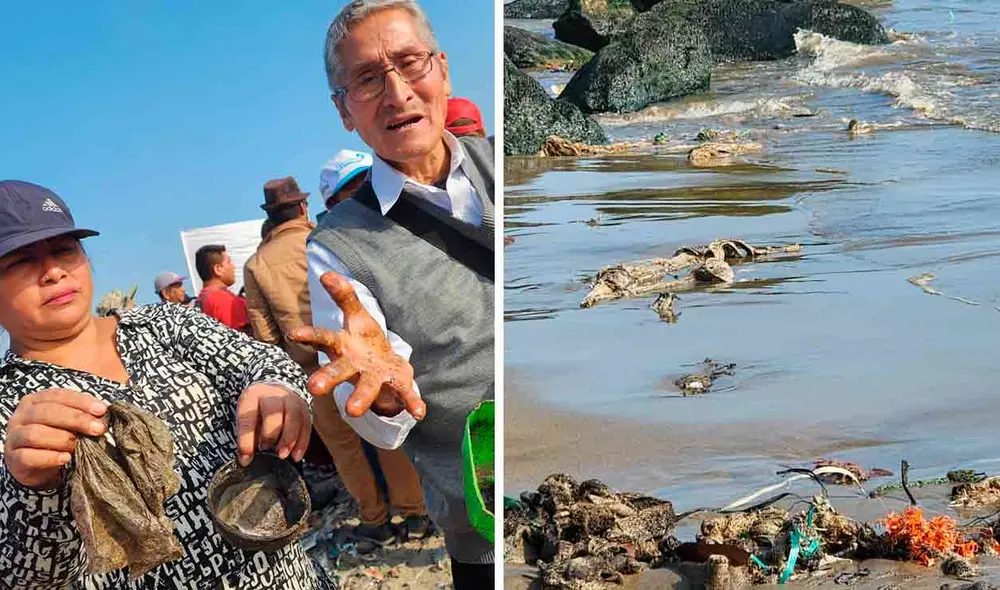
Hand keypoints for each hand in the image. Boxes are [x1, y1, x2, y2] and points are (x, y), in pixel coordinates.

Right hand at [4, 389, 107, 488]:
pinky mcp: (13, 459)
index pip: (58, 395)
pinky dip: (49, 457)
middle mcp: (21, 416)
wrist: (39, 465)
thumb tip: (103, 414)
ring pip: (34, 433)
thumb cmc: (57, 437)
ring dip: (62, 439)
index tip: (102, 410)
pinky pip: (28, 456)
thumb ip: (82, 415)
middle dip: (76, 419)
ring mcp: (14, 437)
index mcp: (36, 401)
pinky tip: (65, 458)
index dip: (81, 402)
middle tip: (98, 429)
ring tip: (78, 446)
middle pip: (47, 412)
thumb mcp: (69, 423)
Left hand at [235, 383, 310, 465]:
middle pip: (274, 412)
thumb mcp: (246, 418)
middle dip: (271, 434)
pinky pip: (306, 425)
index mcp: (252, 395)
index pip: (248, 418)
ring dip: (289, 439)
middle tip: (268, 450)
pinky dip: (301, 443)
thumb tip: (246, 460)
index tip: (246, 458)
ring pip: (294, 417)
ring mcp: (291, 399)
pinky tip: (296, 456)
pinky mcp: (304, 407)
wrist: (274, 392)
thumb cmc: (258, 409)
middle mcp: (273, 394)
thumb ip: (246, 438)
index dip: (246, 441)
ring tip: (282, 454)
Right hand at [289, 272, 425, 419]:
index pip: (325, 339)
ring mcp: (375, 379)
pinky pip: (404, 396)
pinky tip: (419, 412)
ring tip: (352, 411)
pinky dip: (412, 403)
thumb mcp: (358, 317)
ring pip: (366, 388)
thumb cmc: (365, 343)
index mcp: (345, 347)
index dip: (310, 335)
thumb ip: (345, 297)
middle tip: (314, 387)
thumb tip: (327, 274)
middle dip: (328, 377)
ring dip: (361, 398)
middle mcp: (355, 367)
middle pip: (340, 370)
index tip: (293, 333)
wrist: (386, 371)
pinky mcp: (396, 387)